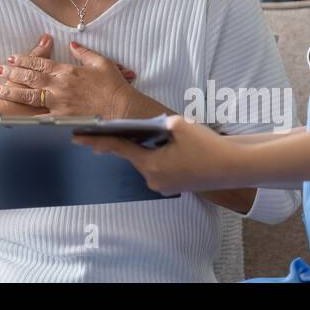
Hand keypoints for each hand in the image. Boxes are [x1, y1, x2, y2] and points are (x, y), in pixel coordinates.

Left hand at [0, 35, 136, 116]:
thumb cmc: (114, 87)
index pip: (40, 62)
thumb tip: (72, 44)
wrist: (123, 110)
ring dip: (11, 91)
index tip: (11, 58)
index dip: (24, 60)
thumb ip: (84, 52)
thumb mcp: (101, 63)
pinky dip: (24, 114)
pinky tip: (12, 113)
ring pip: (29, 95)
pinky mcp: (61, 119)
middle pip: (30, 77)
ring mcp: (59, 103)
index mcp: (68, 70)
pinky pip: (39, 116)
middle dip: (11, 73)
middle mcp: (60, 86)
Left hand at [72, 115, 245, 192]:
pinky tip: (164, 147)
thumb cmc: (206, 145)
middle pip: (130, 155)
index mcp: (150, 163)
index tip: (75, 136)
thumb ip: (154, 122)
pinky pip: (156, 168)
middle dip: (122, 142)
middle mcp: (152, 178)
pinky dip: (155, 157)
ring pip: (144, 161)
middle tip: (101, 132)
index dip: (95, 139)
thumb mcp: (178, 124)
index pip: (117, 147)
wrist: (233, 166)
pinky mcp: (173, 186)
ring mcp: (162, 185)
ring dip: (143, 149)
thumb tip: (143, 125)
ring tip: (147, 135)